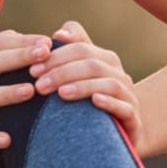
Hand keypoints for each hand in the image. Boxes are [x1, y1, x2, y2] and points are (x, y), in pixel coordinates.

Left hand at [33, 20, 144, 150]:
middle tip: (39, 85)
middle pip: (92, 64)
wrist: (117, 134)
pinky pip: (125, 107)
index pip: (81, 47)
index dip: (56, 56)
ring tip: (60, 94)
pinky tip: (94, 101)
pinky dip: (110, 102)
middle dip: (63, 72)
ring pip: (109, 84)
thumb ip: (69, 54)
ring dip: (83, 86)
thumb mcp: (77, 79)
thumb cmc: (89, 103)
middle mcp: (119, 74)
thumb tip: (59, 33)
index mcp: (105, 59)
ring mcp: (128, 95)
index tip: (33, 70)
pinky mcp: (133, 119)